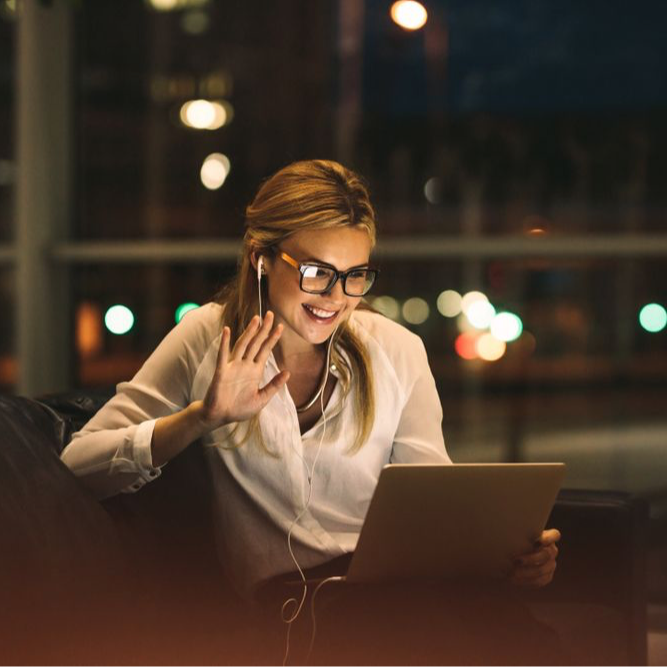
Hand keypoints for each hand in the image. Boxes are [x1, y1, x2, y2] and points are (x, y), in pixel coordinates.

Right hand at [199, 311, 289, 429]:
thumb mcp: (262, 398)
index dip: (272, 338)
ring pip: (242, 345)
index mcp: (255, 371)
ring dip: (249, 332)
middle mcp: (245, 365)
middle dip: (264, 329)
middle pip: (256, 343)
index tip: (281, 326)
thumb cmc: (239, 408)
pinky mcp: (222, 372)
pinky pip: (223, 355)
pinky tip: (227, 331)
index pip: (265, 350)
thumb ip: (274, 385)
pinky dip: (225, 343)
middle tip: (271, 314)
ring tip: (256, 319)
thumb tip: (288, 372)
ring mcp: (233, 367)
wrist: (220, 417)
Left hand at [509, 528, 560, 588]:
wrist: (512, 555)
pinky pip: (539, 581)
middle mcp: (552, 550)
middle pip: (546, 554)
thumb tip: (512, 534)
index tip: (539, 540)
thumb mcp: (518, 534)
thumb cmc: (515, 540)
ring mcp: (551, 564)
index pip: (555, 535)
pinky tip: (514, 579)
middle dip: (531, 558)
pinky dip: (526, 581)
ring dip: (526, 572)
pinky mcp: (547, 576)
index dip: (549, 538)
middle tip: (516, 560)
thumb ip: (520, 534)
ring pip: (542, 570)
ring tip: (512, 572)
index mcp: (548, 537)